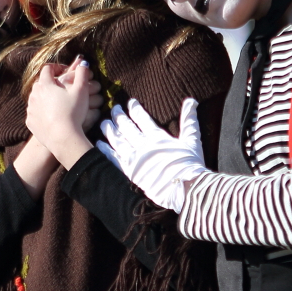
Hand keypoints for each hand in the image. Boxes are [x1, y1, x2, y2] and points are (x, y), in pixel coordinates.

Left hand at [25, 58, 101, 169]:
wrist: (63, 138)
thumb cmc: (73, 112)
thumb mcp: (81, 91)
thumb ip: (82, 74)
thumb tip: (83, 63)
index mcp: (45, 85)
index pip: (47, 69)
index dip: (57, 68)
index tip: (65, 72)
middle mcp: (33, 95)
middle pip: (40, 83)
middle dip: (50, 83)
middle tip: (62, 89)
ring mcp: (30, 109)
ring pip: (36, 98)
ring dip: (45, 98)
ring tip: (57, 104)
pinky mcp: (30, 122)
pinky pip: (34, 113)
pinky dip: (41, 112)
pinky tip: (52, 117)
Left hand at [97, 98, 207, 212]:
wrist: (184, 189)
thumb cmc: (191, 165)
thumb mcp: (192, 140)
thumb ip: (189, 120)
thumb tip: (191, 101)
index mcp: (157, 137)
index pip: (142, 118)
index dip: (135, 109)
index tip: (130, 103)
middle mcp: (143, 145)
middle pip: (126, 127)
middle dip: (119, 116)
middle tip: (114, 109)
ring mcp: (134, 159)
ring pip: (117, 140)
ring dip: (109, 130)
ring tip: (103, 122)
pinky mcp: (129, 172)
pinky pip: (112, 159)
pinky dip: (105, 150)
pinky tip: (99, 144)